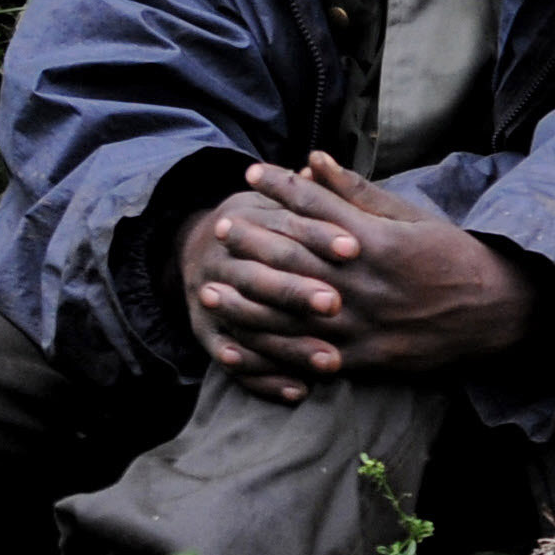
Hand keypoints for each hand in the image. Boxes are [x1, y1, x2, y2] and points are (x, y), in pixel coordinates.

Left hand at [177, 153, 542, 390]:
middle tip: (222, 227)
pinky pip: (303, 358)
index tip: (251, 174)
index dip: (279, 186)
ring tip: (211, 288)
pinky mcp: (360, 359)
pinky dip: (267, 353)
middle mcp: (361, 282)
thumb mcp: (412, 217)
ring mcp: (358, 324)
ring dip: (244, 301)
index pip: (315, 205)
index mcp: (375, 241)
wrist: (495, 312)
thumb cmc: (453, 257)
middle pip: (291, 256)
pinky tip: (239, 346)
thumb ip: (358, 192)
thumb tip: (315, 160)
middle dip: (251, 240)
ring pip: (286, 312)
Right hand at [178, 183, 352, 399]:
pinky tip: (297, 392)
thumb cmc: (262, 220)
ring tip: (331, 363)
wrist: (199, 246)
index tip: (356, 246)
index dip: (320, 234)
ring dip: (291, 347)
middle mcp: (224, 261)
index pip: (286, 228)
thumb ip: (305, 190)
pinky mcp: (206, 334)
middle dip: (299, 293)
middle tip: (337, 305)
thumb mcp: (276, 199)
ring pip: (250, 327)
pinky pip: (234, 361)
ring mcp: (210, 300)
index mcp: (247, 222)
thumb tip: (317, 162)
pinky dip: (264, 379)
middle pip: (262, 278)